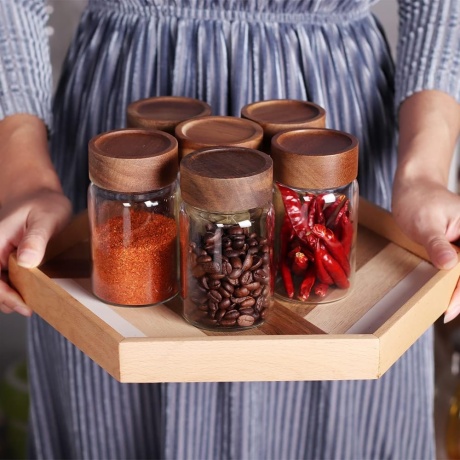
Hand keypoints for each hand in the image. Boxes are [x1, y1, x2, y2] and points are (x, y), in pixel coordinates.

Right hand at [0, 188, 71, 315]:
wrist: (39, 193)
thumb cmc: (44, 202)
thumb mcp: (45, 218)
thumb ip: (36, 238)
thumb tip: (27, 261)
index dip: (5, 296)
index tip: (24, 306)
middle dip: (8, 300)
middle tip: (30, 309)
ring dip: (11, 295)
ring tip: (31, 303)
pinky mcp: (6, 257)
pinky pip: (6, 276)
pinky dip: (15, 287)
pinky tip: (30, 292)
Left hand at [392, 177, 459, 322]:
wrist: (414, 188)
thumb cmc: (419, 200)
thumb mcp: (425, 224)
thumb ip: (438, 244)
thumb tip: (449, 265)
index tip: (449, 308)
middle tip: (446, 313)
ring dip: (459, 289)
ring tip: (447, 307)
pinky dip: (455, 281)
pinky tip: (448, 294)